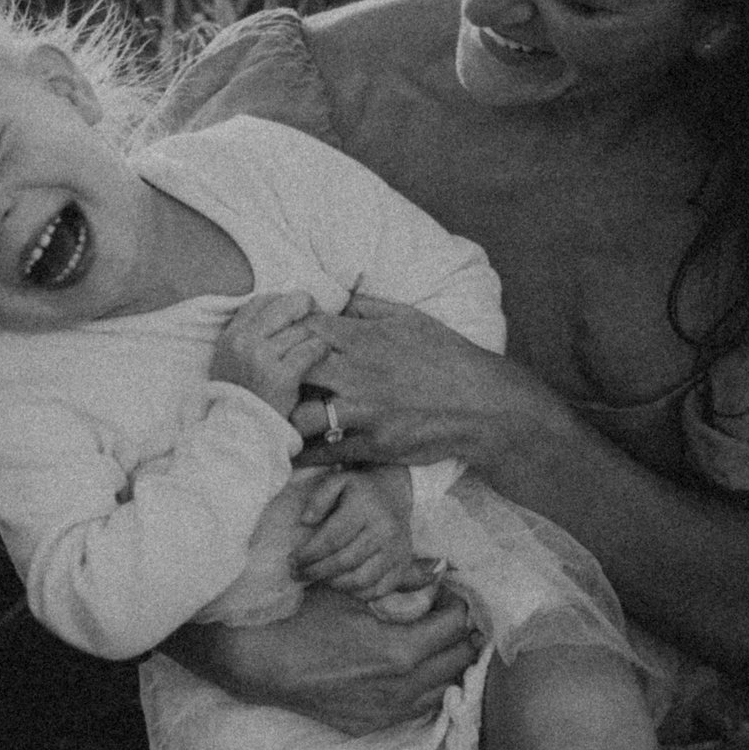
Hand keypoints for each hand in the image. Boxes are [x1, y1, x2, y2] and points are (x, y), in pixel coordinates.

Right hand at [165, 583, 480, 736]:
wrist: (268, 664)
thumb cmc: (308, 620)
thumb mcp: (354, 591)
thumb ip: (404, 579)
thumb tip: (440, 567)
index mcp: (403, 648)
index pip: (457, 624)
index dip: (456, 604)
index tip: (445, 596)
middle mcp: (406, 685)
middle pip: (460, 657)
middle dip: (459, 633)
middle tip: (444, 618)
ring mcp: (393, 711)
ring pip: (447, 687)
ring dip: (447, 663)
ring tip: (431, 644)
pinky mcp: (378, 725)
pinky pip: (421, 708)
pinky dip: (426, 687)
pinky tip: (412, 671)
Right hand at [212, 291, 327, 414]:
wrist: (238, 434)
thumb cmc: (239, 399)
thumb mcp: (228, 361)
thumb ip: (247, 337)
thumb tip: (277, 309)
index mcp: (230, 335)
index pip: (262, 299)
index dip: (284, 301)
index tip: (296, 311)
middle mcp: (243, 342)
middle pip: (287, 305)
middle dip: (307, 308)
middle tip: (317, 317)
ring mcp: (261, 358)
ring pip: (303, 328)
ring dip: (315, 336)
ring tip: (318, 347)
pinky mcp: (281, 377)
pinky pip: (311, 349)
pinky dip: (321, 351)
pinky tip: (322, 358)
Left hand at [290, 294, 544, 468]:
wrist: (482, 404)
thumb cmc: (446, 356)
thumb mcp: (409, 318)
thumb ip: (368, 307)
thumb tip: (336, 296)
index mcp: (363, 339)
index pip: (305, 328)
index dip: (285, 333)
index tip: (275, 339)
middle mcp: (358, 374)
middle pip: (293, 370)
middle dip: (276, 375)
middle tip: (265, 383)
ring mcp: (364, 413)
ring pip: (301, 416)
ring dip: (285, 417)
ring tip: (273, 417)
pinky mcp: (374, 445)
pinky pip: (326, 453)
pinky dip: (305, 453)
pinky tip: (292, 450)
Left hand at [292, 467, 414, 601]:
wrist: (396, 495)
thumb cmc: (360, 491)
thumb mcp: (338, 481)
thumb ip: (319, 497)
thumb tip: (306, 521)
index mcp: (366, 508)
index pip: (332, 538)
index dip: (309, 554)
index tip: (292, 560)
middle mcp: (385, 531)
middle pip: (344, 562)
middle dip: (316, 571)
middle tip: (297, 573)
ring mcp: (396, 551)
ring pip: (361, 580)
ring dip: (334, 584)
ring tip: (319, 578)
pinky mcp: (403, 566)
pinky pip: (377, 590)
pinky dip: (355, 593)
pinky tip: (341, 584)